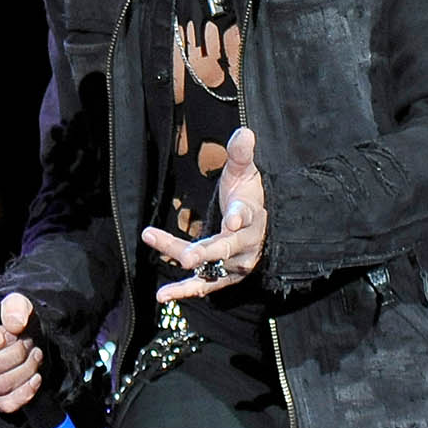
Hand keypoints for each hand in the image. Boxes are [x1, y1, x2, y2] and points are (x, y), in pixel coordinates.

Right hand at [0, 291, 43, 412]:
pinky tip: (35, 377)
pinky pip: (6, 403)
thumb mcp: (16, 305)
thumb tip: (15, 323)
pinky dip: (25, 391)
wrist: (23, 341)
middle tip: (28, 342)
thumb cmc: (13, 323)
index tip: (9, 332)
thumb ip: (15, 306)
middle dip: (15, 353)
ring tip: (34, 354)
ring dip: (24, 369)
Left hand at [142, 126, 265, 302]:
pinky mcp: (224, 276)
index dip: (239, 217)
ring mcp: (234, 264)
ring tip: (164, 288)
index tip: (232, 218)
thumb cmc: (249, 196)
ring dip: (187, 271)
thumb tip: (244, 131)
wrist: (265, 229)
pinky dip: (184, 291)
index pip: (246, 216)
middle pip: (223, 247)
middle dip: (205, 252)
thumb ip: (241, 155)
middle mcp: (244, 244)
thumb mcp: (246, 173)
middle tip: (185, 256)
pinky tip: (162, 296)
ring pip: (209, 267)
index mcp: (251, 216)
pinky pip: (204, 284)